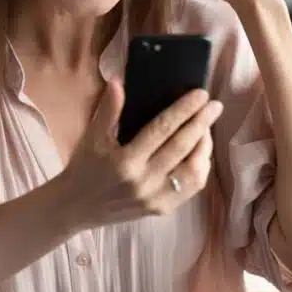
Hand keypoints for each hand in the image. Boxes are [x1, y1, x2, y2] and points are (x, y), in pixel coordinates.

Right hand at [56, 80, 222, 229]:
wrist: (76, 207)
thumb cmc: (84, 168)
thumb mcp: (91, 137)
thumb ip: (107, 110)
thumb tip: (119, 82)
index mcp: (125, 161)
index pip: (162, 129)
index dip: (183, 110)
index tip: (200, 94)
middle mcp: (143, 181)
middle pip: (182, 147)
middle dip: (201, 123)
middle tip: (214, 105)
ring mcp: (155, 198)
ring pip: (193, 171)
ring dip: (204, 147)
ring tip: (206, 129)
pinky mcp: (162, 209)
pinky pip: (191, 188)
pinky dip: (200, 168)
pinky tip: (200, 153)